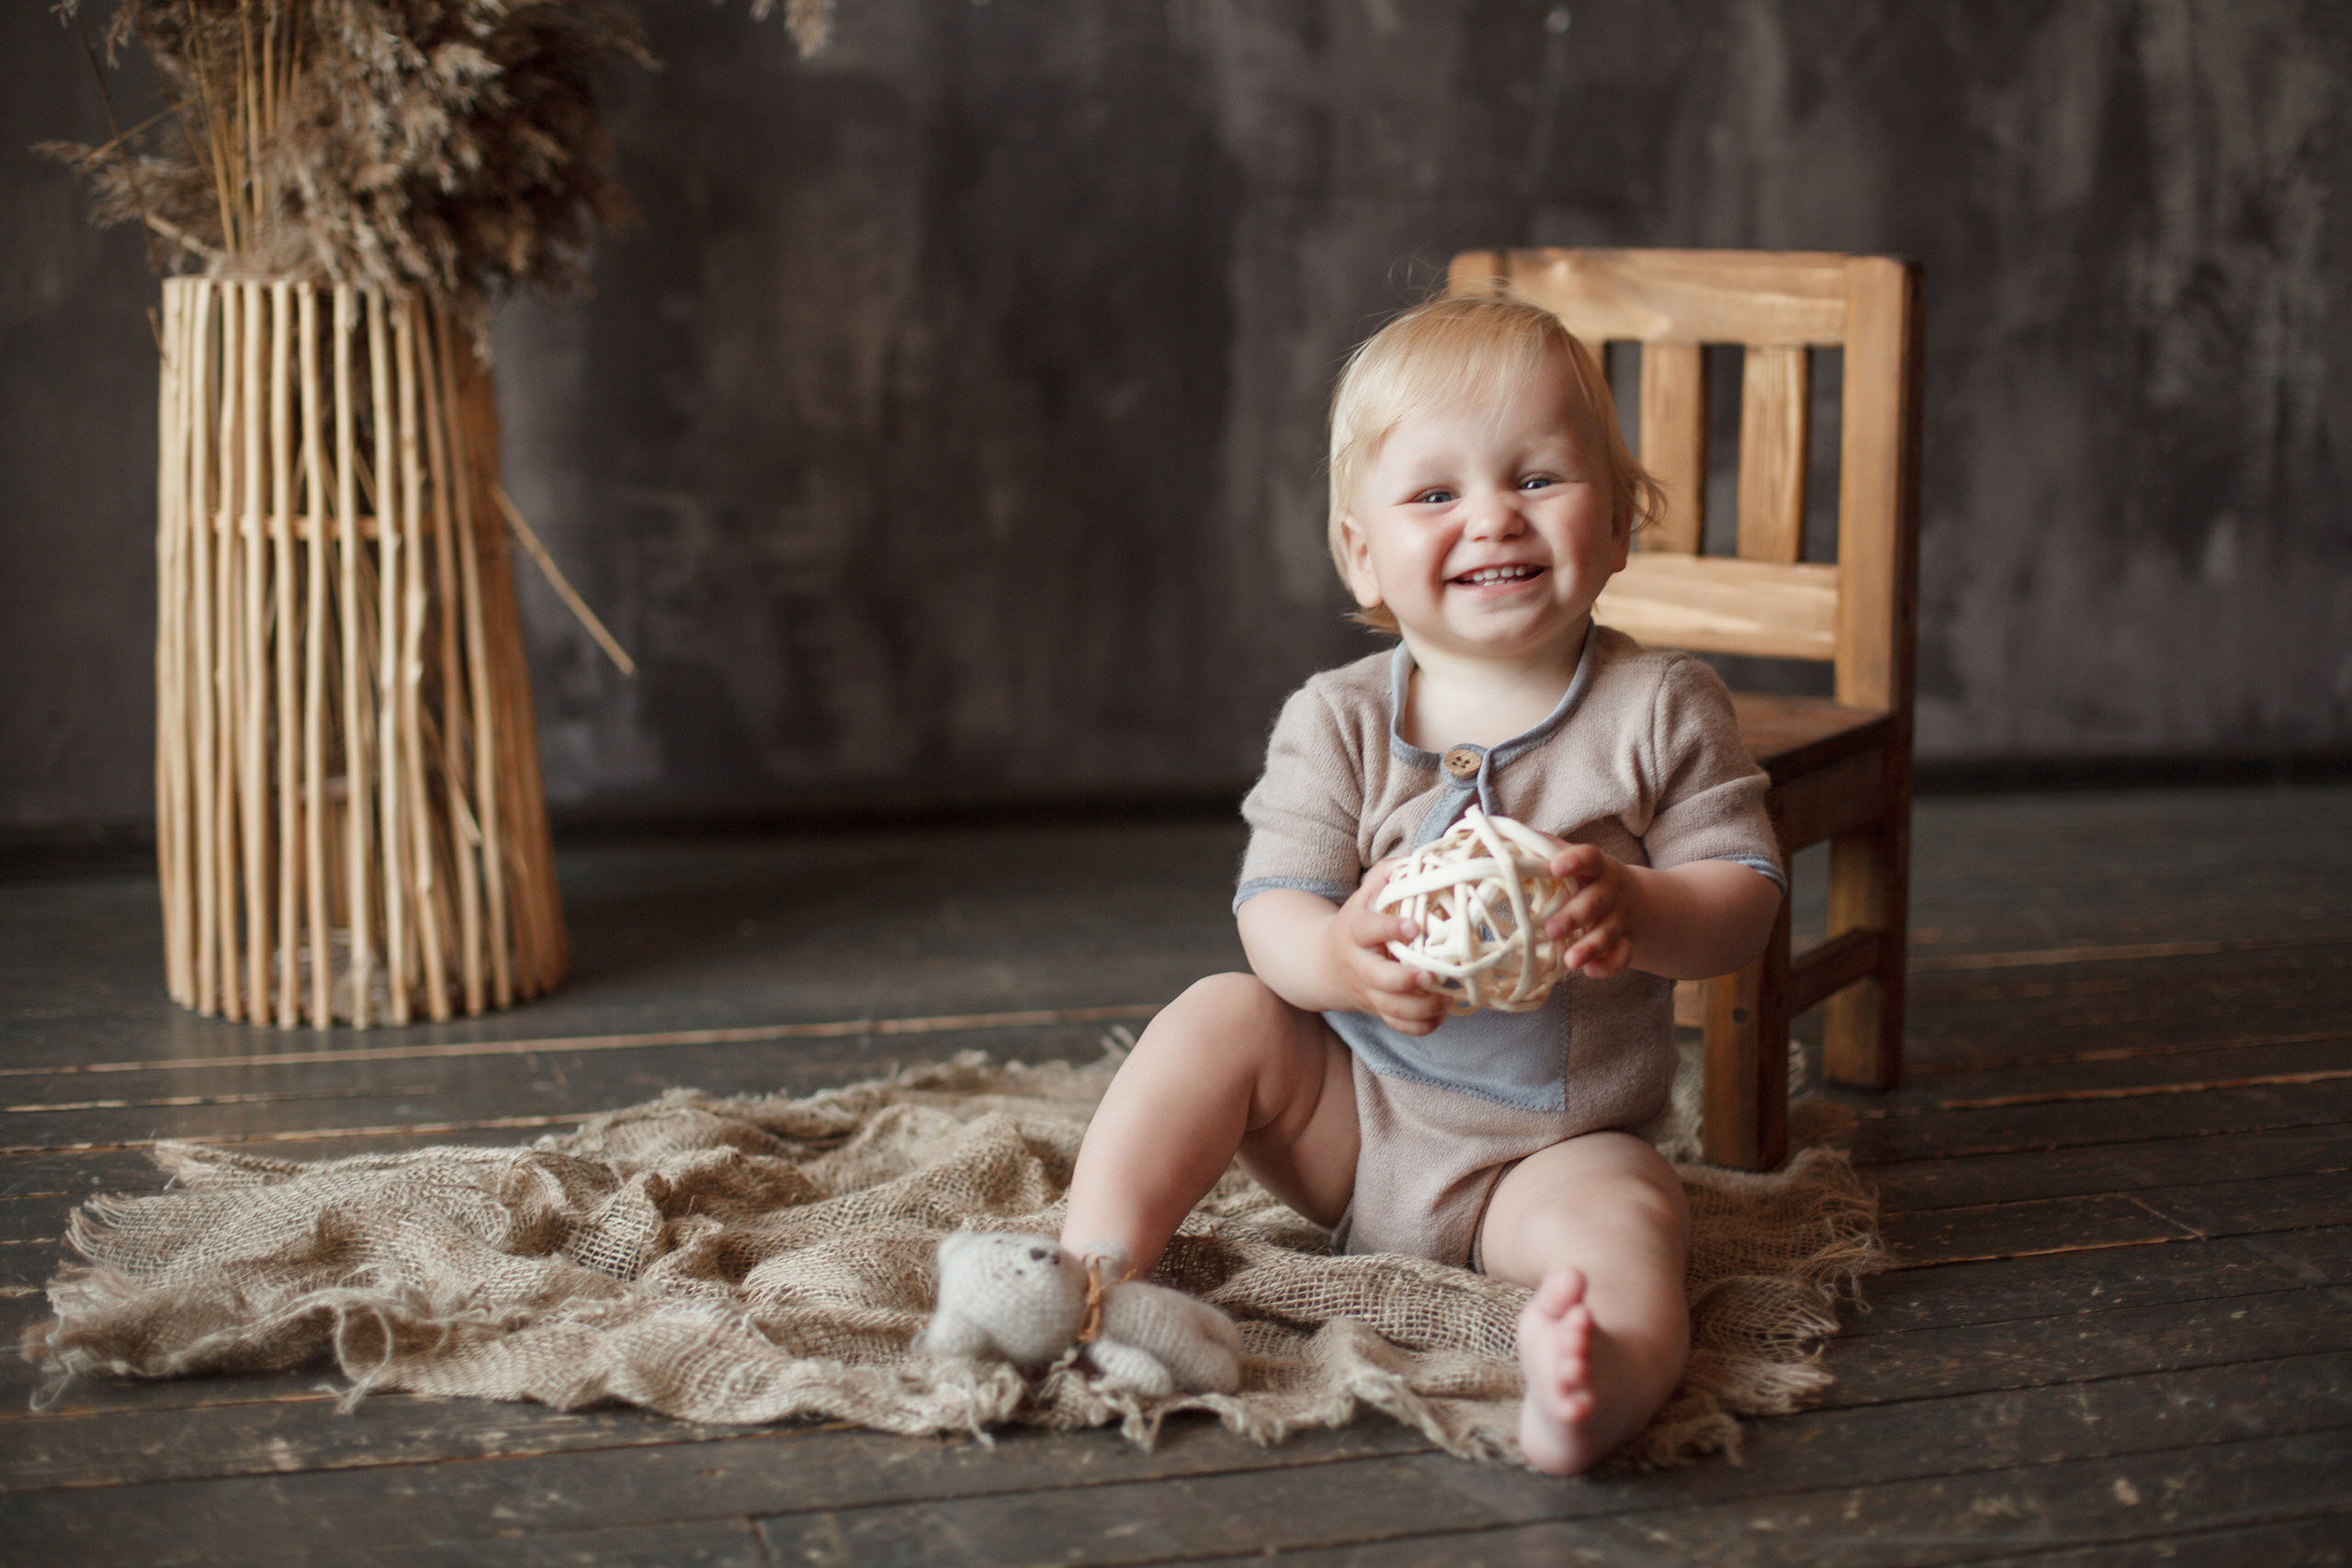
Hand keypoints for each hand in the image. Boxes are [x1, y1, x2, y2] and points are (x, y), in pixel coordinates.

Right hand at [1327, 860, 1451, 1035]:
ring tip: (1446, 1001)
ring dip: (1419, 1009)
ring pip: (1390, 1008)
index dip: (1389, 929)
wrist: (1324, 962)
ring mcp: (1368, 990)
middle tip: (1429, 977)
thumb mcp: (1365, 893)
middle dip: (1404, 981)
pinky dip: (1420, 1027)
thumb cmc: (1358, 921)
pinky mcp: (1377, 1009)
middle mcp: (1359, 964)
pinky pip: (1398, 1026)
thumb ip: (1389, 874)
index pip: (1369, 928)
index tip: (1414, 928)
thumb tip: (1423, 859)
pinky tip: (1440, 1016)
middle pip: (1377, 979)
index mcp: (1356, 931)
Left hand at [1541, 843, 1639, 979]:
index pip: (1589, 858)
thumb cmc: (1585, 879)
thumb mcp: (1570, 860)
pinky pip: (1623, 955)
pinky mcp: (1626, 941)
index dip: (1575, 861)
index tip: (1555, 867)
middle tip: (1550, 931)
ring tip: (1569, 961)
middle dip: (1574, 917)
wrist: (1634, 899)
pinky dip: (1609, 965)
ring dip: (1589, 947)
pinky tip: (1590, 971)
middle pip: (1596, 901)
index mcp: (1596, 867)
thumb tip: (1497, 833)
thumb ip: (1541, 849)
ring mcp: (1621, 917)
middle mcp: (1611, 891)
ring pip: (1609, 932)